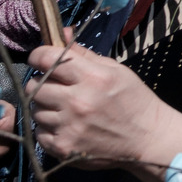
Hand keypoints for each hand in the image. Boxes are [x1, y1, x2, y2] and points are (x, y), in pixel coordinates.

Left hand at [27, 41, 168, 167]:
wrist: (147, 137)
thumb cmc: (133, 99)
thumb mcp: (115, 70)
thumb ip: (84, 54)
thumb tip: (62, 33)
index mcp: (93, 77)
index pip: (47, 58)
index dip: (39, 55)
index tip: (41, 58)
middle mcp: (77, 102)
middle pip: (34, 86)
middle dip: (41, 82)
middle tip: (56, 86)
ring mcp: (68, 127)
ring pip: (35, 110)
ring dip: (45, 107)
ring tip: (64, 108)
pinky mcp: (63, 148)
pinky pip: (39, 133)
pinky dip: (49, 128)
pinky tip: (66, 126)